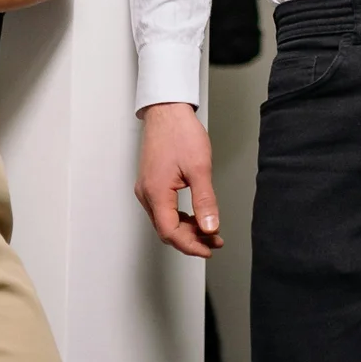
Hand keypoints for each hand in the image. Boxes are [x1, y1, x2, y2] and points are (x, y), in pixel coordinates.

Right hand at [135, 101, 220, 257]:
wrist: (167, 112)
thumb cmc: (180, 134)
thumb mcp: (200, 168)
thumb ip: (205, 201)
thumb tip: (209, 227)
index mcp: (156, 192)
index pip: (170, 232)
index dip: (190, 245)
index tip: (208, 249)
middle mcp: (147, 194)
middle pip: (166, 230)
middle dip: (191, 240)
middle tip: (214, 242)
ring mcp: (147, 189)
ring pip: (165, 221)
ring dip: (187, 229)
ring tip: (210, 231)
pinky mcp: (151, 183)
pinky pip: (164, 209)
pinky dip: (181, 217)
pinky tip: (196, 217)